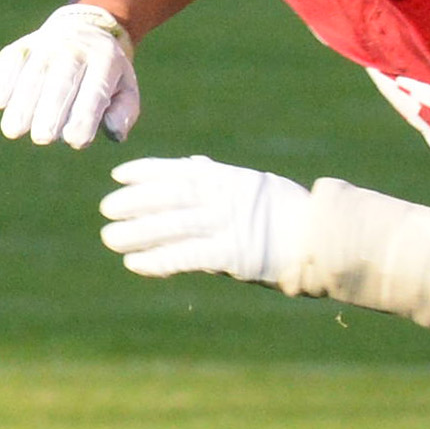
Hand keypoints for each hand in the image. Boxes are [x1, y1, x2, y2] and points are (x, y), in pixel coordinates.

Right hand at [0, 3, 139, 147]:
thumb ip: (124, 112)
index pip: (94, 92)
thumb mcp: (125, 87)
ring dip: (21, 104)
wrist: (85, 29)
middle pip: (60, 83)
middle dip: (50, 112)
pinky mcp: (21, 47)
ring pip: (32, 76)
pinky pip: (9, 63)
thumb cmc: (104, 73)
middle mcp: (74, 50)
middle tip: (42, 138)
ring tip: (13, 130)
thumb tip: (114, 132)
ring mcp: (45, 45)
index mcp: (104, 61)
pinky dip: (0, 81)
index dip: (84, 118)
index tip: (77, 141)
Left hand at [99, 156, 309, 288]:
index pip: (179, 171)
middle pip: (169, 197)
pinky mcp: (232, 255)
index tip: (118, 175)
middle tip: (106, 208)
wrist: (323, 240)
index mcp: (229, 179)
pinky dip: (158, 260)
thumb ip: (220, 177)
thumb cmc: (287, 212)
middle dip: (134, 201)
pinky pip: (186, 257)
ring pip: (171, 227)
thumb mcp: (253, 185)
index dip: (146, 171)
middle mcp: (225, 198)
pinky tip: (135, 263)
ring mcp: (228, 226)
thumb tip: (193, 165)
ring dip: (136, 233)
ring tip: (110, 238)